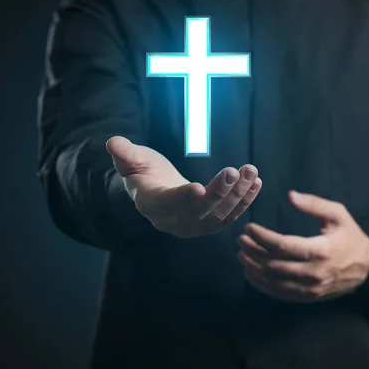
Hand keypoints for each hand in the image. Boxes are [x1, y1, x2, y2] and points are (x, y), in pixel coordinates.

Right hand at [106, 136, 261, 237]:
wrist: (157, 191)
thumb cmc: (144, 172)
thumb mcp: (132, 160)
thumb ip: (125, 154)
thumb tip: (112, 142)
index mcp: (152, 205)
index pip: (167, 203)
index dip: (183, 197)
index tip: (200, 187)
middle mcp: (174, 221)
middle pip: (200, 212)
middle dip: (220, 192)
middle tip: (236, 171)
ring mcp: (194, 226)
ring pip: (219, 215)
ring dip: (238, 195)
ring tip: (251, 172)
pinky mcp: (210, 224)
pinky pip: (230, 216)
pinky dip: (244, 201)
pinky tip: (256, 183)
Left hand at [237, 191, 368, 302]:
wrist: (368, 267)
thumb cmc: (350, 236)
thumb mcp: (338, 214)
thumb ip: (314, 204)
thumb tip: (290, 195)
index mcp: (322, 250)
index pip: (284, 245)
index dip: (263, 237)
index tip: (249, 227)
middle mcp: (314, 272)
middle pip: (274, 265)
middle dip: (253, 252)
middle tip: (241, 240)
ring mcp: (311, 288)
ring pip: (274, 282)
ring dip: (254, 269)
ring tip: (242, 255)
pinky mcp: (308, 297)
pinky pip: (279, 294)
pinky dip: (262, 284)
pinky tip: (252, 273)